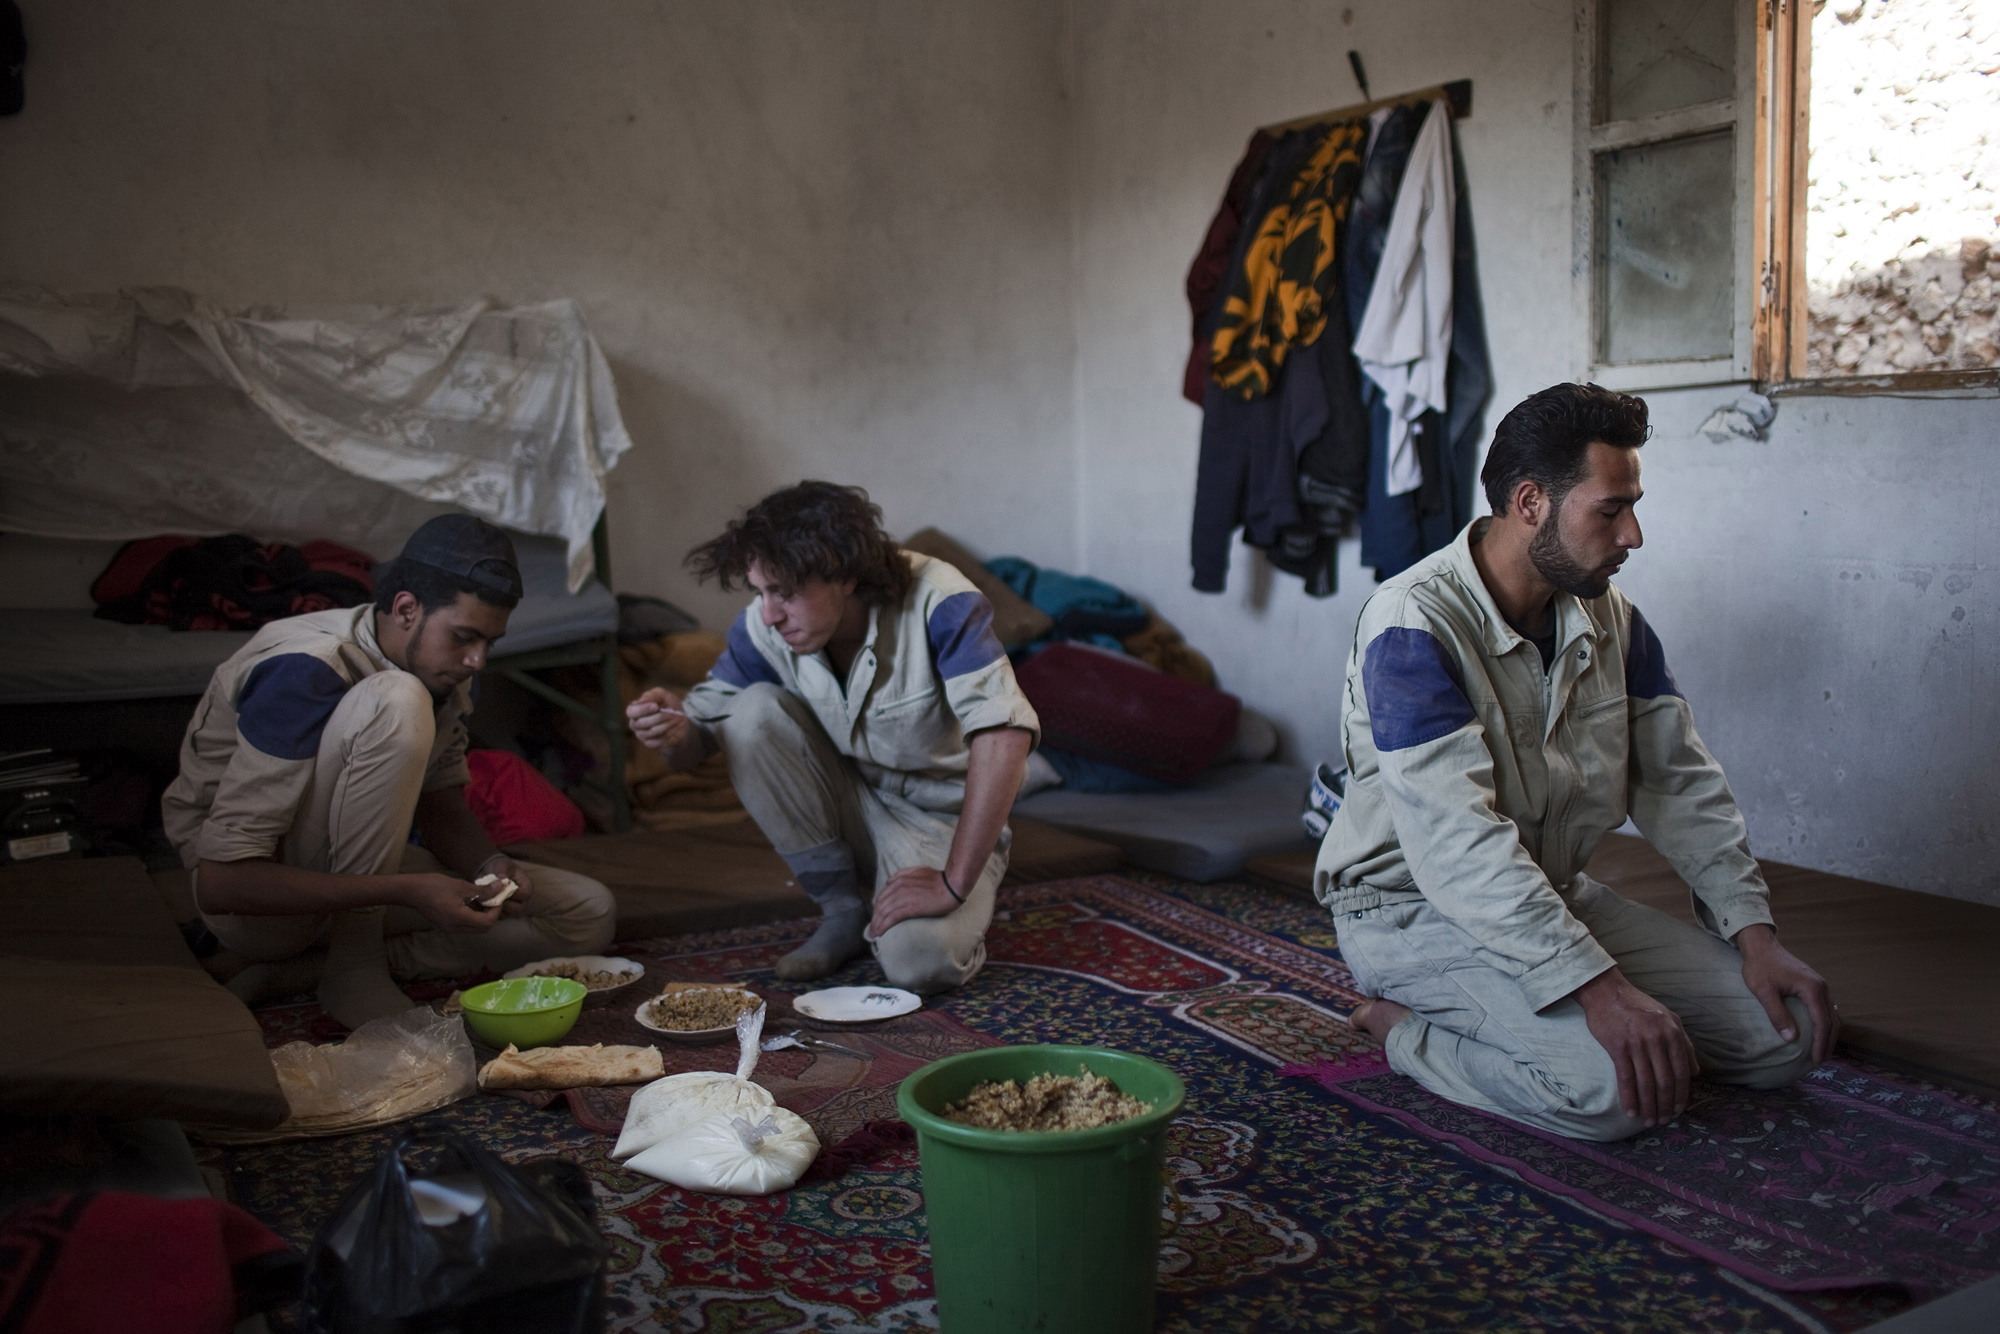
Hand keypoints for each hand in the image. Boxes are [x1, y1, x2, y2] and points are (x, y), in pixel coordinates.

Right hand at [400, 873, 503, 932]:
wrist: (410, 891)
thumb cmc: (433, 885)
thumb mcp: (461, 886)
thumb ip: (482, 889)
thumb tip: (500, 886)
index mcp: (458, 918)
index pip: (487, 922)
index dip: (496, 911)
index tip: (497, 898)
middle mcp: (454, 928)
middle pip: (482, 928)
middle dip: (491, 914)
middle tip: (492, 899)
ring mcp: (448, 929)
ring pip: (474, 928)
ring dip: (481, 915)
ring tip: (481, 898)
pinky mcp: (445, 926)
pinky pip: (464, 925)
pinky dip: (471, 916)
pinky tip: (470, 901)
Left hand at [473, 855, 534, 915]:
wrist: (491, 872)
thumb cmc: (500, 867)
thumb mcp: (501, 865)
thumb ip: (502, 872)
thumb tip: (502, 878)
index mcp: (527, 886)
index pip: (525, 894)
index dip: (513, 893)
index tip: (499, 888)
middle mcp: (523, 900)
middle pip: (518, 908)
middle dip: (503, 903)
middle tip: (491, 896)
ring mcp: (513, 908)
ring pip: (507, 914)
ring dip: (495, 908)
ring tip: (485, 898)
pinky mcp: (503, 912)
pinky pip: (497, 916)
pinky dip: (489, 911)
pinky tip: (482, 902)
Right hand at [626, 687, 694, 754]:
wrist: (680, 722)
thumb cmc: (669, 705)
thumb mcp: (664, 695)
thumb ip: (653, 695)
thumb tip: (642, 700)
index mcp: (634, 710)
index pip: (631, 711)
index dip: (642, 709)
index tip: (656, 706)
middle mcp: (635, 723)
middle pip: (641, 723)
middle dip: (659, 717)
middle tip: (672, 712)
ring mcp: (641, 735)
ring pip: (652, 732)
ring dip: (667, 724)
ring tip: (677, 718)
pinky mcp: (650, 744)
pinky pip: (658, 740)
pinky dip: (670, 732)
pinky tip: (677, 727)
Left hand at [868, 866, 960, 937]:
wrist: (950, 886)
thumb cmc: (938, 879)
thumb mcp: (918, 870)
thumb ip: (902, 874)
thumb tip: (889, 881)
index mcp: (899, 880)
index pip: (882, 896)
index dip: (877, 907)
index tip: (875, 916)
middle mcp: (897, 888)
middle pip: (880, 905)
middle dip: (873, 918)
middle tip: (870, 929)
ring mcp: (902, 898)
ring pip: (883, 913)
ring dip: (875, 924)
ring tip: (872, 934)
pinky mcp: (909, 908)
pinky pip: (891, 918)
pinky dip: (882, 926)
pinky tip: (878, 933)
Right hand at [1573, 967, 1699, 1127]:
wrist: (1606, 992)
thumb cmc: (1638, 1006)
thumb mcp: (1669, 1018)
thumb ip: (1684, 1044)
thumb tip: (1695, 1073)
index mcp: (1672, 1033)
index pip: (1681, 1072)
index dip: (1681, 1095)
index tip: (1679, 1110)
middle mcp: (1657, 1039)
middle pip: (1664, 1081)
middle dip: (1665, 1106)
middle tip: (1664, 1121)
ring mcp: (1637, 1043)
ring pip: (1646, 1083)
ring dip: (1648, 1106)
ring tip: (1648, 1121)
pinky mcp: (1617, 1047)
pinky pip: (1626, 1078)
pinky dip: (1629, 1098)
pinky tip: (1630, 1111)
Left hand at [1734, 924, 1837, 1065]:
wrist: (1761, 945)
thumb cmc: (1759, 967)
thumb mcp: (1764, 991)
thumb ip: (1777, 1015)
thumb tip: (1791, 1039)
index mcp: (1812, 988)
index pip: (1822, 1022)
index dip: (1820, 1043)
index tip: (1816, 1060)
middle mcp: (1821, 987)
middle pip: (1832, 1020)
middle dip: (1828, 1042)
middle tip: (1820, 1061)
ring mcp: (1820, 985)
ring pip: (1832, 1014)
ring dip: (1828, 1034)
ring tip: (1820, 1051)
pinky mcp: (1815, 985)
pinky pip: (1826, 1008)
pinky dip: (1825, 1023)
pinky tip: (1817, 1033)